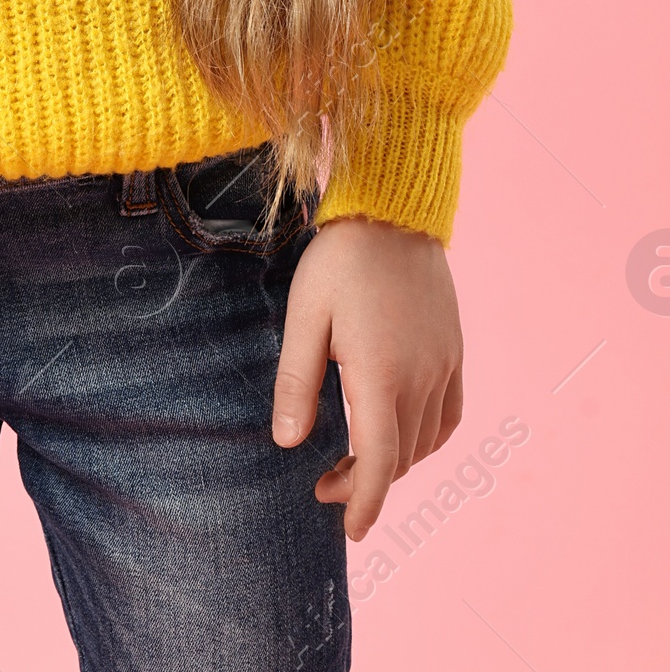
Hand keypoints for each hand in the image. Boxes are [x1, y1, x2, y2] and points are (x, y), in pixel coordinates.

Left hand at [272, 216, 463, 541]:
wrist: (393, 212)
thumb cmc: (339, 261)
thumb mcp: (304, 315)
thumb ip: (298, 380)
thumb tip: (289, 442)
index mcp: (381, 374)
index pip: (379, 461)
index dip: (365, 502)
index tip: (350, 530)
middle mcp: (421, 377)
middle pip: (400, 457)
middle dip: (365, 483)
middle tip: (324, 485)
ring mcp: (444, 364)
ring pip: (425, 440)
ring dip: (394, 462)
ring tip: (355, 462)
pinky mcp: (454, 350)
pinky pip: (449, 415)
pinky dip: (426, 438)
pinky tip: (401, 433)